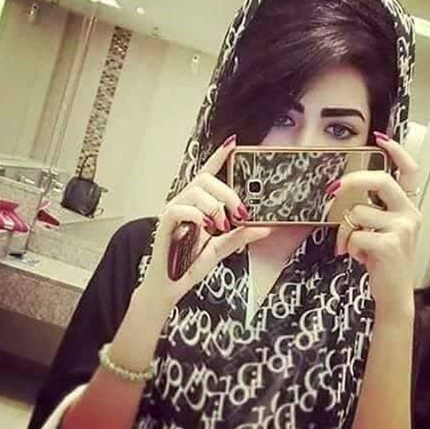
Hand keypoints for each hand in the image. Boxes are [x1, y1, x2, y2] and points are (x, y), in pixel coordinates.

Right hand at [140, 134, 271, 311]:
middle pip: (205, 179)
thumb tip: (264, 227)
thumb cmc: (190, 263)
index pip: (208, 174)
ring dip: (215, 206)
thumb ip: (241, 236)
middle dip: (227, 193)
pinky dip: (197, 215)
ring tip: (222, 226)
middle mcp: (185, 203)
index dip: (219, 157)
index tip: (233, 144)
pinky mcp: (165, 223)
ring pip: (195, 191)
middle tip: (241, 213)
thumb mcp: (222, 247)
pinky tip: (206, 227)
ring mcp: (174, 211)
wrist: (171, 284)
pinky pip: (179, 208)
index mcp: (198, 205)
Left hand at [330, 132, 421, 318]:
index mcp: (407, 207)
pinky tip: (358, 257)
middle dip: (352, 181)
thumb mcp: (382, 230)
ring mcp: (402, 228)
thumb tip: (341, 193)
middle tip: (332, 189)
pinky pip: (354, 235)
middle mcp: (409, 214)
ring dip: (345, 232)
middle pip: (380, 181)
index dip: (396, 152)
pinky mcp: (389, 244)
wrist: (393, 292)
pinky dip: (348, 247)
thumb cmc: (383, 259)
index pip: (408, 172)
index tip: (380, 139)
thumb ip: (371, 210)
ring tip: (352, 247)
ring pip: (357, 213)